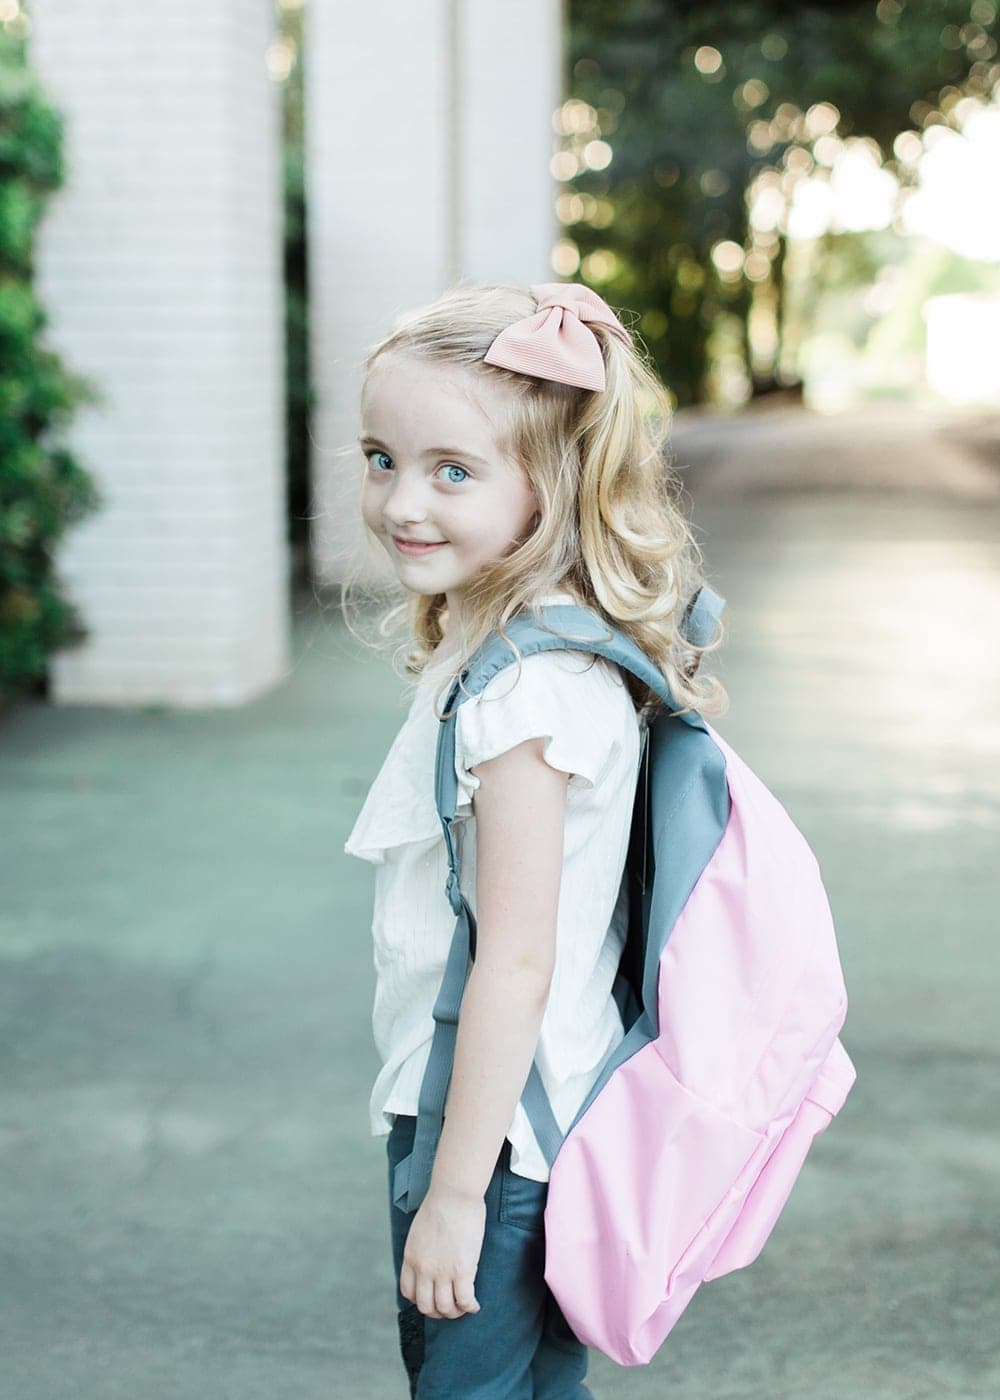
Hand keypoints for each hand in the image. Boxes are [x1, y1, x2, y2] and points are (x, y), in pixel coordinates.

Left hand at [400, 1184, 485, 1319]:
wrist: (454, 1194)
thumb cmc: (441, 1204)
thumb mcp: (419, 1230)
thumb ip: (421, 1249)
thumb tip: (430, 1258)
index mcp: (411, 1258)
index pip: (408, 1292)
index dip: (420, 1300)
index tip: (431, 1298)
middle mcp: (423, 1269)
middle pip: (426, 1306)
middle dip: (438, 1312)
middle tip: (449, 1308)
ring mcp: (442, 1272)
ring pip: (445, 1308)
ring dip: (455, 1313)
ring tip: (464, 1307)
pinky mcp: (462, 1271)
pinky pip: (464, 1300)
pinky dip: (470, 1307)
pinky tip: (474, 1305)